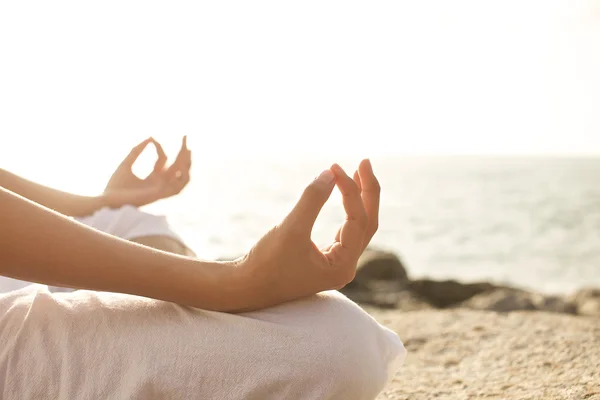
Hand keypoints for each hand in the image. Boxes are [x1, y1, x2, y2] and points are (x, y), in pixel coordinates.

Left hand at [103, 136, 191, 207]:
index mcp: (152, 178)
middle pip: (177, 166)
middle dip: (182, 152)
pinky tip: (181, 165)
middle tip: (185, 137)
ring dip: (187, 163)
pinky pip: (178, 187)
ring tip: (188, 149)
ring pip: (182, 177)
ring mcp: (162, 189)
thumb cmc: (115, 185)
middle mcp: (160, 184)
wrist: (108, 200)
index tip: (152, 139)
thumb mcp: (127, 163)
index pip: (163, 160)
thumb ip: (137, 151)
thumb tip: (150, 137)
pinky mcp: (161, 195)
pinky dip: (183, 177)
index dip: (159, 147)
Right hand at [234, 159, 379, 310]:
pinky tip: (344, 195)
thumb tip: (329, 174)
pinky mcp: (325, 260)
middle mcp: (345, 267)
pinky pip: (345, 232)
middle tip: (364, 162)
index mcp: (342, 266)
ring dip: (359, 200)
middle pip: (367, 223)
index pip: (358, 221)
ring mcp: (336, 264)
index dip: (350, 190)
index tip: (334, 167)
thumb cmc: (266, 263)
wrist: (244, 288)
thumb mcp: (290, 228)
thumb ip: (312, 200)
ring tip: (356, 173)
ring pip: (358, 227)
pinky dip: (347, 211)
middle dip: (367, 192)